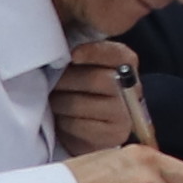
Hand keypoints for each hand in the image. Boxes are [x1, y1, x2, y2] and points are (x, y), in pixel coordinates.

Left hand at [45, 38, 142, 156]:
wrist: (89, 129)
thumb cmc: (82, 91)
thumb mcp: (84, 67)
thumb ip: (79, 54)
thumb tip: (57, 45)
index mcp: (127, 65)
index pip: (117, 55)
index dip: (94, 53)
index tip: (73, 56)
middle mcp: (132, 90)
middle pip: (96, 80)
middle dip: (66, 81)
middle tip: (51, 83)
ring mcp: (124, 115)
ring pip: (81, 104)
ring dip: (59, 102)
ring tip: (54, 101)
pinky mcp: (113, 136)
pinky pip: (78, 126)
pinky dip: (63, 123)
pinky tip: (62, 120)